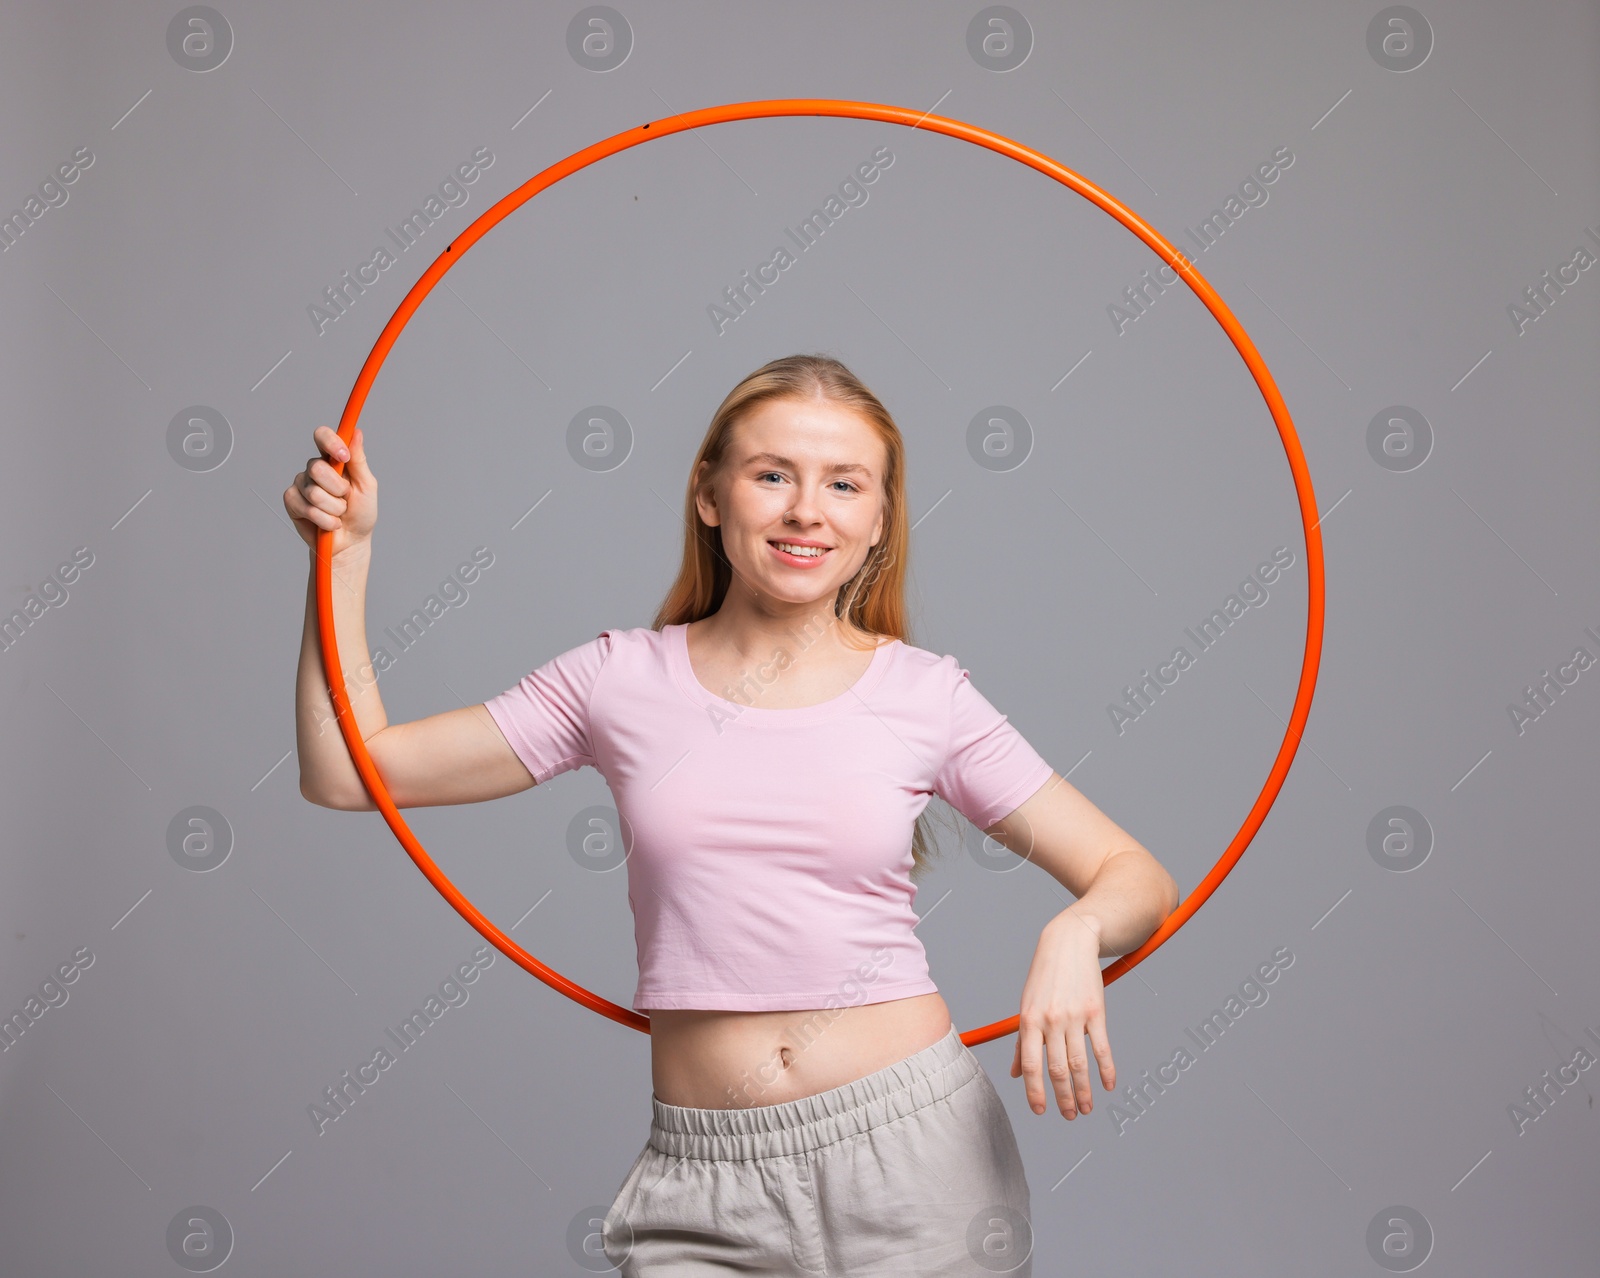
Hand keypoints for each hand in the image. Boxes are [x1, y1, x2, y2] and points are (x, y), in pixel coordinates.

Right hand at [284, 425, 377, 554]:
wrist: (351, 542)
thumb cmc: (360, 513)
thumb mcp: (366, 486)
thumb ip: (359, 460)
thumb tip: (356, 432)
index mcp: (333, 459)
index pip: (322, 436)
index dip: (330, 443)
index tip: (343, 457)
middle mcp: (315, 469)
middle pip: (317, 468)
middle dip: (337, 489)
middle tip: (345, 498)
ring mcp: (301, 484)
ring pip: (314, 492)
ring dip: (334, 508)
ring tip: (339, 513)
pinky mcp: (292, 502)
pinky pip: (306, 507)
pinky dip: (323, 519)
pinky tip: (328, 523)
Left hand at [1010, 909, 1114, 1118]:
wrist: (1068, 942)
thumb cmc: (1044, 978)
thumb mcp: (1026, 1006)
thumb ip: (1022, 1042)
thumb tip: (1015, 1074)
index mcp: (1029, 1021)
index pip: (1031, 1065)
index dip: (1035, 1092)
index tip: (1040, 1111)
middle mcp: (1050, 1021)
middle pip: (1056, 1069)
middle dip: (1063, 1098)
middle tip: (1069, 1116)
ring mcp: (1074, 1017)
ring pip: (1079, 1063)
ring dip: (1084, 1090)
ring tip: (1086, 1109)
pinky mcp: (1095, 1011)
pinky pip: (1101, 1047)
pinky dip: (1106, 1070)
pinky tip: (1108, 1086)